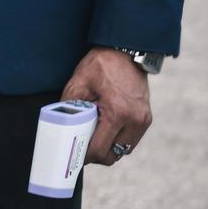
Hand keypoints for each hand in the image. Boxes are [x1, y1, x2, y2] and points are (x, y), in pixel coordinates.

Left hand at [61, 46, 152, 165]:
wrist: (125, 52)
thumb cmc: (101, 65)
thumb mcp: (78, 83)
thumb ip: (68, 106)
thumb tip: (61, 128)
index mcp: (117, 113)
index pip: (99, 149)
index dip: (83, 155)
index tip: (72, 152)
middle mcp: (134, 120)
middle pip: (112, 155)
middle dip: (95, 155)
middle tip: (81, 145)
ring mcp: (143, 121)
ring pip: (123, 151)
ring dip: (107, 149)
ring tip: (93, 136)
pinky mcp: (146, 119)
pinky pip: (130, 141)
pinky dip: (117, 141)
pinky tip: (105, 131)